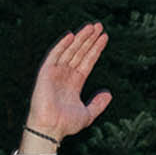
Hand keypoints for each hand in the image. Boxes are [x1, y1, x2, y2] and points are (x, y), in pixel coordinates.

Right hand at [22, 23, 111, 143]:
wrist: (51, 129)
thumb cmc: (66, 124)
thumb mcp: (88, 114)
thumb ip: (98, 104)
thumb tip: (109, 93)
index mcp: (74, 83)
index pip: (87, 61)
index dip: (95, 49)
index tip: (104, 37)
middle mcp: (65, 75)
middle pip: (79, 52)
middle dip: (89, 39)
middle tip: (99, 26)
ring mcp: (55, 73)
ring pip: (70, 51)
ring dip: (80, 38)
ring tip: (92, 27)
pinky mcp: (46, 73)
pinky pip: (54, 56)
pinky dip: (62, 45)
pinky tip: (72, 36)